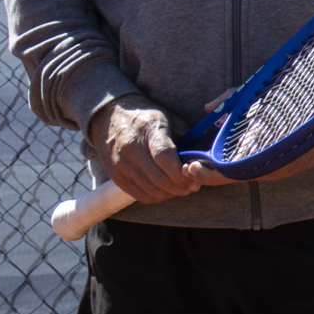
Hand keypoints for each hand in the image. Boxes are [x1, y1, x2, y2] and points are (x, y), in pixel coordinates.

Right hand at [89, 95, 209, 202]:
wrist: (110, 116)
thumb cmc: (147, 118)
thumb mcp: (170, 119)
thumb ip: (186, 139)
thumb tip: (203, 158)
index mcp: (149, 130)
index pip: (165, 157)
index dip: (181, 173)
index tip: (195, 179)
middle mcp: (132, 149)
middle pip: (159, 179)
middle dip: (181, 188)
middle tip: (193, 187)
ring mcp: (121, 163)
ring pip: (150, 190)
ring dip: (170, 194)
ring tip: (181, 189)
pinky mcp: (115, 175)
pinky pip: (138, 194)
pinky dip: (155, 197)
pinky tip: (165, 191)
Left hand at [196, 85, 313, 181]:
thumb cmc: (298, 109)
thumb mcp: (263, 99)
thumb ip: (233, 101)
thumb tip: (207, 108)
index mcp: (266, 158)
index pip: (229, 173)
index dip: (207, 173)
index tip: (190, 165)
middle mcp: (271, 169)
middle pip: (231, 178)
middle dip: (208, 174)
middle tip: (187, 167)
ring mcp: (277, 170)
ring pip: (241, 176)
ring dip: (220, 171)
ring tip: (199, 164)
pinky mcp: (280, 167)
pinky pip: (253, 170)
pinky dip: (235, 167)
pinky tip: (223, 159)